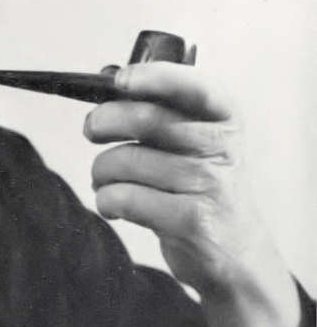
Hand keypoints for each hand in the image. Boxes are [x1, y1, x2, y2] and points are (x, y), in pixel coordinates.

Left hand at [84, 61, 258, 294]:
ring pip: (126, 161)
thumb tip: (109, 80)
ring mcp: (209, 184)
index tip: (120, 80)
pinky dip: (106, 200)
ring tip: (105, 179)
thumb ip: (161, 109)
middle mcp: (221, 146)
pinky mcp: (191, 220)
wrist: (235, 249)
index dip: (154, 78)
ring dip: (100, 171)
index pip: (194, 86)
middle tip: (91, 130)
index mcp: (223, 116)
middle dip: (103, 121)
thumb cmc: (199, 184)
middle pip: (146, 119)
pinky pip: (125, 198)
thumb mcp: (196, 140)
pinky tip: (114, 205)